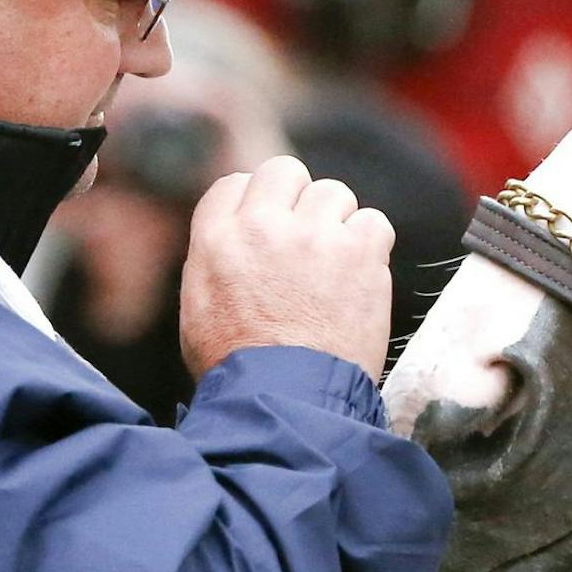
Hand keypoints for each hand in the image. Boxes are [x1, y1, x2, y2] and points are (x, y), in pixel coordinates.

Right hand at [180, 155, 394, 381]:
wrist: (284, 400)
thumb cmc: (239, 367)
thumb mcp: (198, 306)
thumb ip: (218, 257)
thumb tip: (236, 235)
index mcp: (216, 238)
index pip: (236, 183)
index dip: (257, 203)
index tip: (270, 227)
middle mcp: (262, 227)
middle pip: (285, 171)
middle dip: (297, 200)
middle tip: (306, 240)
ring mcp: (313, 236)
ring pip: (333, 193)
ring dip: (336, 224)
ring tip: (333, 269)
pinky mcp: (359, 253)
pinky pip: (373, 222)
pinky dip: (370, 246)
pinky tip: (359, 278)